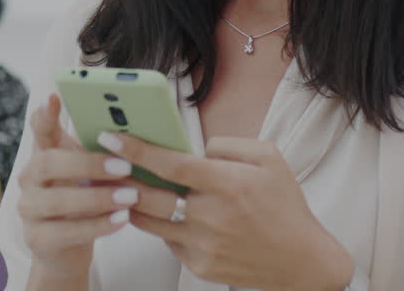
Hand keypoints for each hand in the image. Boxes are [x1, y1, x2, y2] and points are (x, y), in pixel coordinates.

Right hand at [16, 94, 138, 282]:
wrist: (67, 248)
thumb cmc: (85, 197)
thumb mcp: (91, 172)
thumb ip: (101, 151)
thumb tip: (132, 132)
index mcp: (44, 153)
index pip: (40, 129)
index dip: (45, 115)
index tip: (54, 97)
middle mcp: (29, 178)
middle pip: (47, 163)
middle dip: (88, 163)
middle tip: (124, 165)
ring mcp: (29, 209)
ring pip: (56, 200)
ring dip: (97, 198)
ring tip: (130, 196)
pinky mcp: (37, 239)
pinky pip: (66, 232)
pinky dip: (96, 225)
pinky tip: (121, 219)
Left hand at [100, 132, 354, 290]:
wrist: (301, 260)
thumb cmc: (285, 204)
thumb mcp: (269, 158)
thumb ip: (227, 145)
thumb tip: (195, 149)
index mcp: (227, 184)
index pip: (170, 164)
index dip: (136, 149)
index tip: (111, 137)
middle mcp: (211, 216)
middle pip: (148, 197)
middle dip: (119, 178)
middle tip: (102, 163)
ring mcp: (203, 245)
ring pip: (149, 222)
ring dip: (131, 203)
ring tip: (121, 185)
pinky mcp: (200, 266)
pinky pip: (167, 241)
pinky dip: (160, 225)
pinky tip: (160, 212)